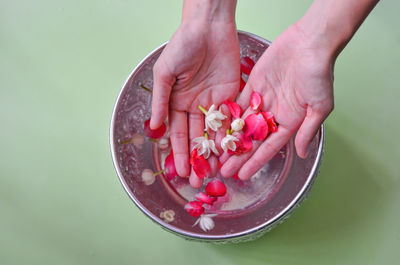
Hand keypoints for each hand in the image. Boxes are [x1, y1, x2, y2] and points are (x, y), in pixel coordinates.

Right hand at [150, 11, 239, 186]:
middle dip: (198, 159)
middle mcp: (195, 106)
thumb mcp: (165, 72)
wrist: (208, 26)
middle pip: (197, 138)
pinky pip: (231, 119)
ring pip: (215, 133)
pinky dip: (232, 135)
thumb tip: (155, 127)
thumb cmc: (182, 45)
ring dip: (216, 152)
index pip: (178, 134)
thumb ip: (161, 100)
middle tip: (201, 181)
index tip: (183, 172)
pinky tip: (233, 151)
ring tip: (218, 172)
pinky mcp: (232, 95)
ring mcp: (214, 102)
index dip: (180, 153)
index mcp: (177, 102)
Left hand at [220, 22, 334, 179]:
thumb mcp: (319, 107)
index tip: (242, 176)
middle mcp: (274, 114)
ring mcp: (262, 99)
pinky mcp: (253, 85)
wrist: (310, 42)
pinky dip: (227, 115)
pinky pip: (237, 103)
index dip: (255, 162)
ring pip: (242, 124)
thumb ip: (307, 131)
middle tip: (222, 170)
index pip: (269, 148)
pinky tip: (215, 127)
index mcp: (289, 122)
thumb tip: (301, 154)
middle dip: (238, 155)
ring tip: (216, 153)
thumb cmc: (319, 74)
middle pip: (252, 139)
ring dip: (229, 138)